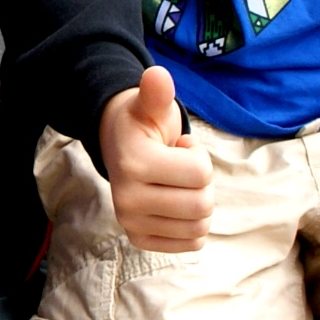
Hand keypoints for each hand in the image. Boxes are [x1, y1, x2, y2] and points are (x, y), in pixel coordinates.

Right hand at [96, 67, 211, 252]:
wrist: (117, 145)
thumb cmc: (143, 123)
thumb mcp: (151, 105)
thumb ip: (157, 93)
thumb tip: (157, 75)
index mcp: (133, 165)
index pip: (200, 173)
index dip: (198, 156)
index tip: (178, 147)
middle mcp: (127, 201)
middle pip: (202, 205)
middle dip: (201, 183)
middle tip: (180, 168)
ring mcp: (131, 224)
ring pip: (199, 227)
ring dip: (198, 204)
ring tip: (176, 184)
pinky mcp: (140, 239)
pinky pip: (190, 244)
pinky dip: (192, 226)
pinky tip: (175, 205)